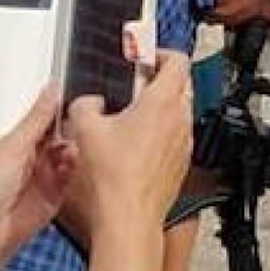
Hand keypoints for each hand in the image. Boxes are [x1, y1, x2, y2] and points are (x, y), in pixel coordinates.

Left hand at [0, 88, 77, 270]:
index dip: (58, 105)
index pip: (41, 115)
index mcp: (13, 140)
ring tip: (77, 144)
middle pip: (60, 132)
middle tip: (86, 118)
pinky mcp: (57, 195)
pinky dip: (77, 168)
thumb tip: (52, 88)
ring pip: (71, 152)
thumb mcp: (10, 148)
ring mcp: (44, 175)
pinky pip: (74, 176)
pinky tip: (76, 163)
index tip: (79, 92)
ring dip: (76, 147)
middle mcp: (30, 155)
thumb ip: (36, 120)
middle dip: (72, 126)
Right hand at [63, 50, 194, 243]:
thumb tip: (88, 102)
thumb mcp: (85, 129)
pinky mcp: (181, 162)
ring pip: (180, 111)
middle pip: (181, 83)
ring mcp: (184, 142)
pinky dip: (161, 131)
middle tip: (134, 83)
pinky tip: (134, 143)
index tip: (142, 56)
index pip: (178, 60)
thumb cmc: (113, 178)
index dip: (160, 52)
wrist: (128, 218)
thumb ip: (85, 104)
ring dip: (160, 106)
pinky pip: (176, 136)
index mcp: (163, 102)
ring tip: (130, 114)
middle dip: (159, 78)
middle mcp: (181, 120)